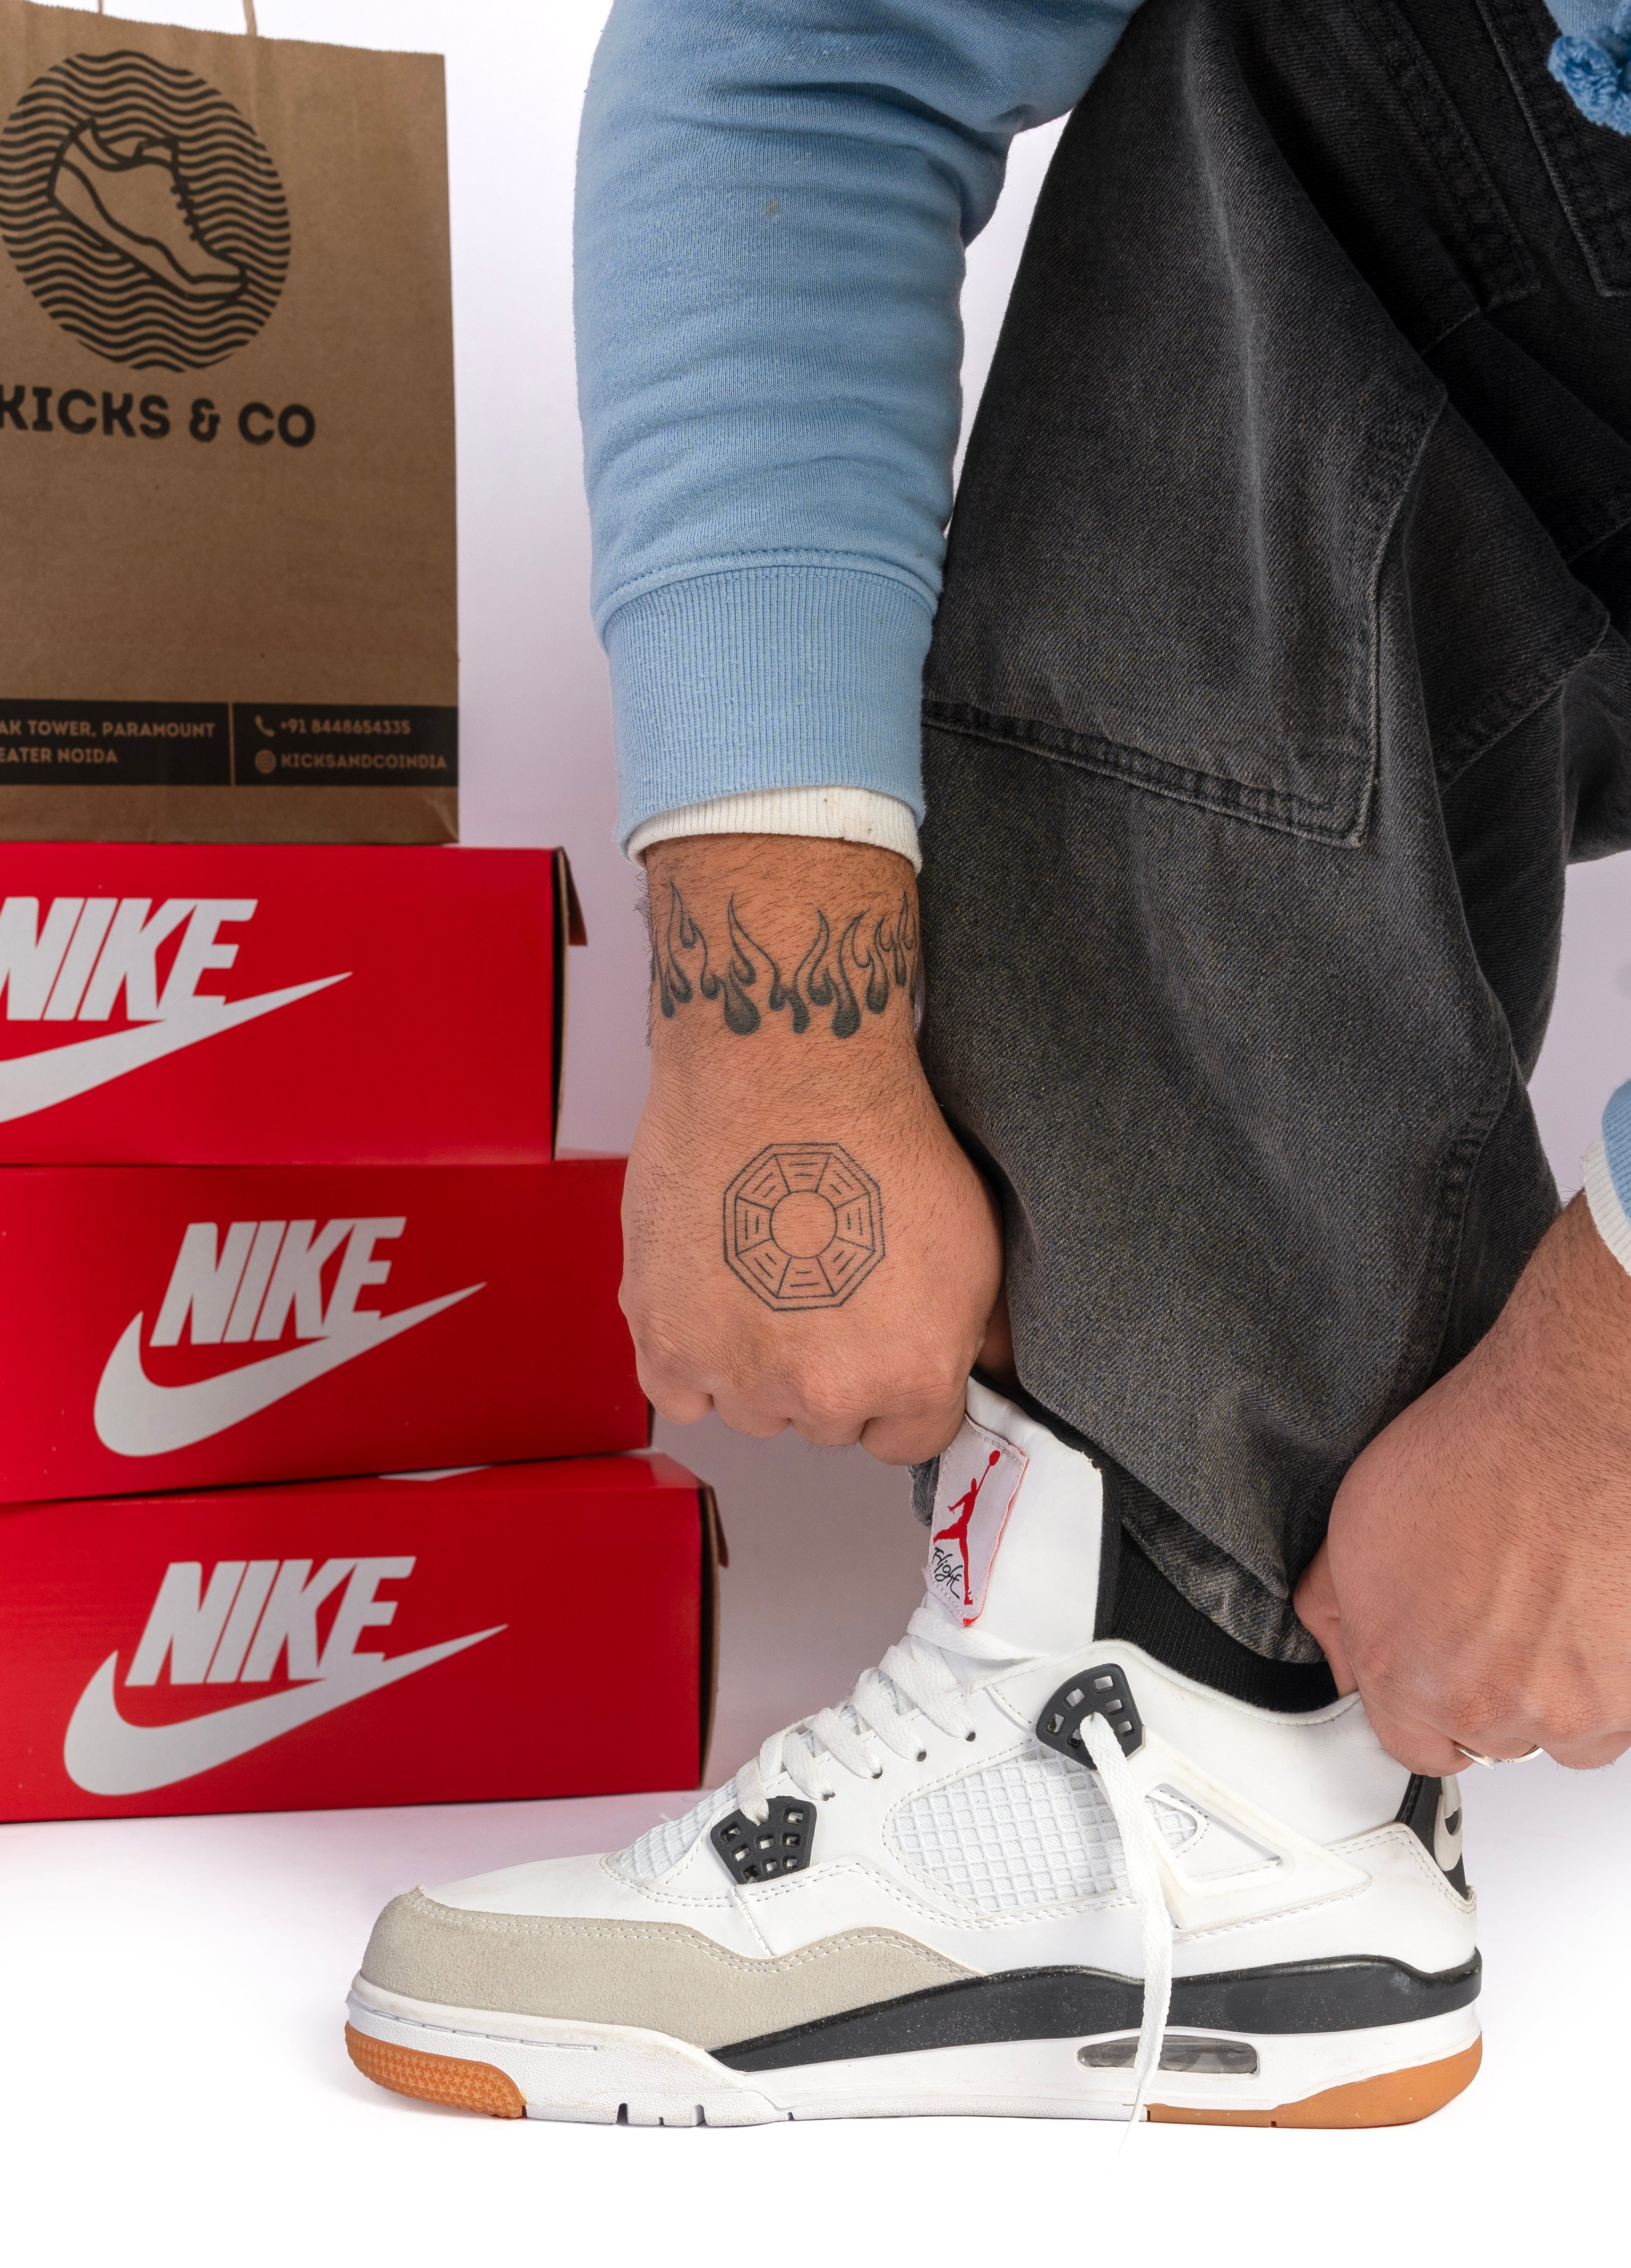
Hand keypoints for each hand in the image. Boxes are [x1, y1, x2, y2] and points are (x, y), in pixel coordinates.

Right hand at [621, 834, 1003, 1462]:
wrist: (781, 1067)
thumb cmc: (875, 1134)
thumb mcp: (972, 1239)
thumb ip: (975, 1329)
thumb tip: (982, 1372)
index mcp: (907, 1372)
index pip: (907, 1439)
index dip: (899, 1391)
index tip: (883, 1350)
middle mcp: (821, 1389)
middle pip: (827, 1424)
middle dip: (830, 1372)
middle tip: (823, 1291)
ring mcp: (735, 1368)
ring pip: (753, 1410)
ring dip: (758, 1365)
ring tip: (766, 1280)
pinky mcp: (664, 1336)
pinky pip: (681, 1391)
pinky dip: (693, 1358)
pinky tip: (716, 1301)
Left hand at [1294, 1193, 1630, 1771]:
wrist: (1568, 1419)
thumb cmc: (1477, 1455)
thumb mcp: (1355, 1525)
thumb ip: (1336, 1614)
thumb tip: (1343, 1663)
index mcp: (1407, 1675)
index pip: (1411, 1747)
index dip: (1427, 1707)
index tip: (1445, 1674)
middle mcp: (1488, 1706)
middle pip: (1492, 1736)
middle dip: (1493, 1688)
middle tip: (1504, 1616)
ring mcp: (1570, 1706)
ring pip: (1566, 1730)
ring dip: (1560, 1688)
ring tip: (1554, 1609)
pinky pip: (1622, 1711)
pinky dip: (1613, 1673)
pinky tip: (1595, 1611)